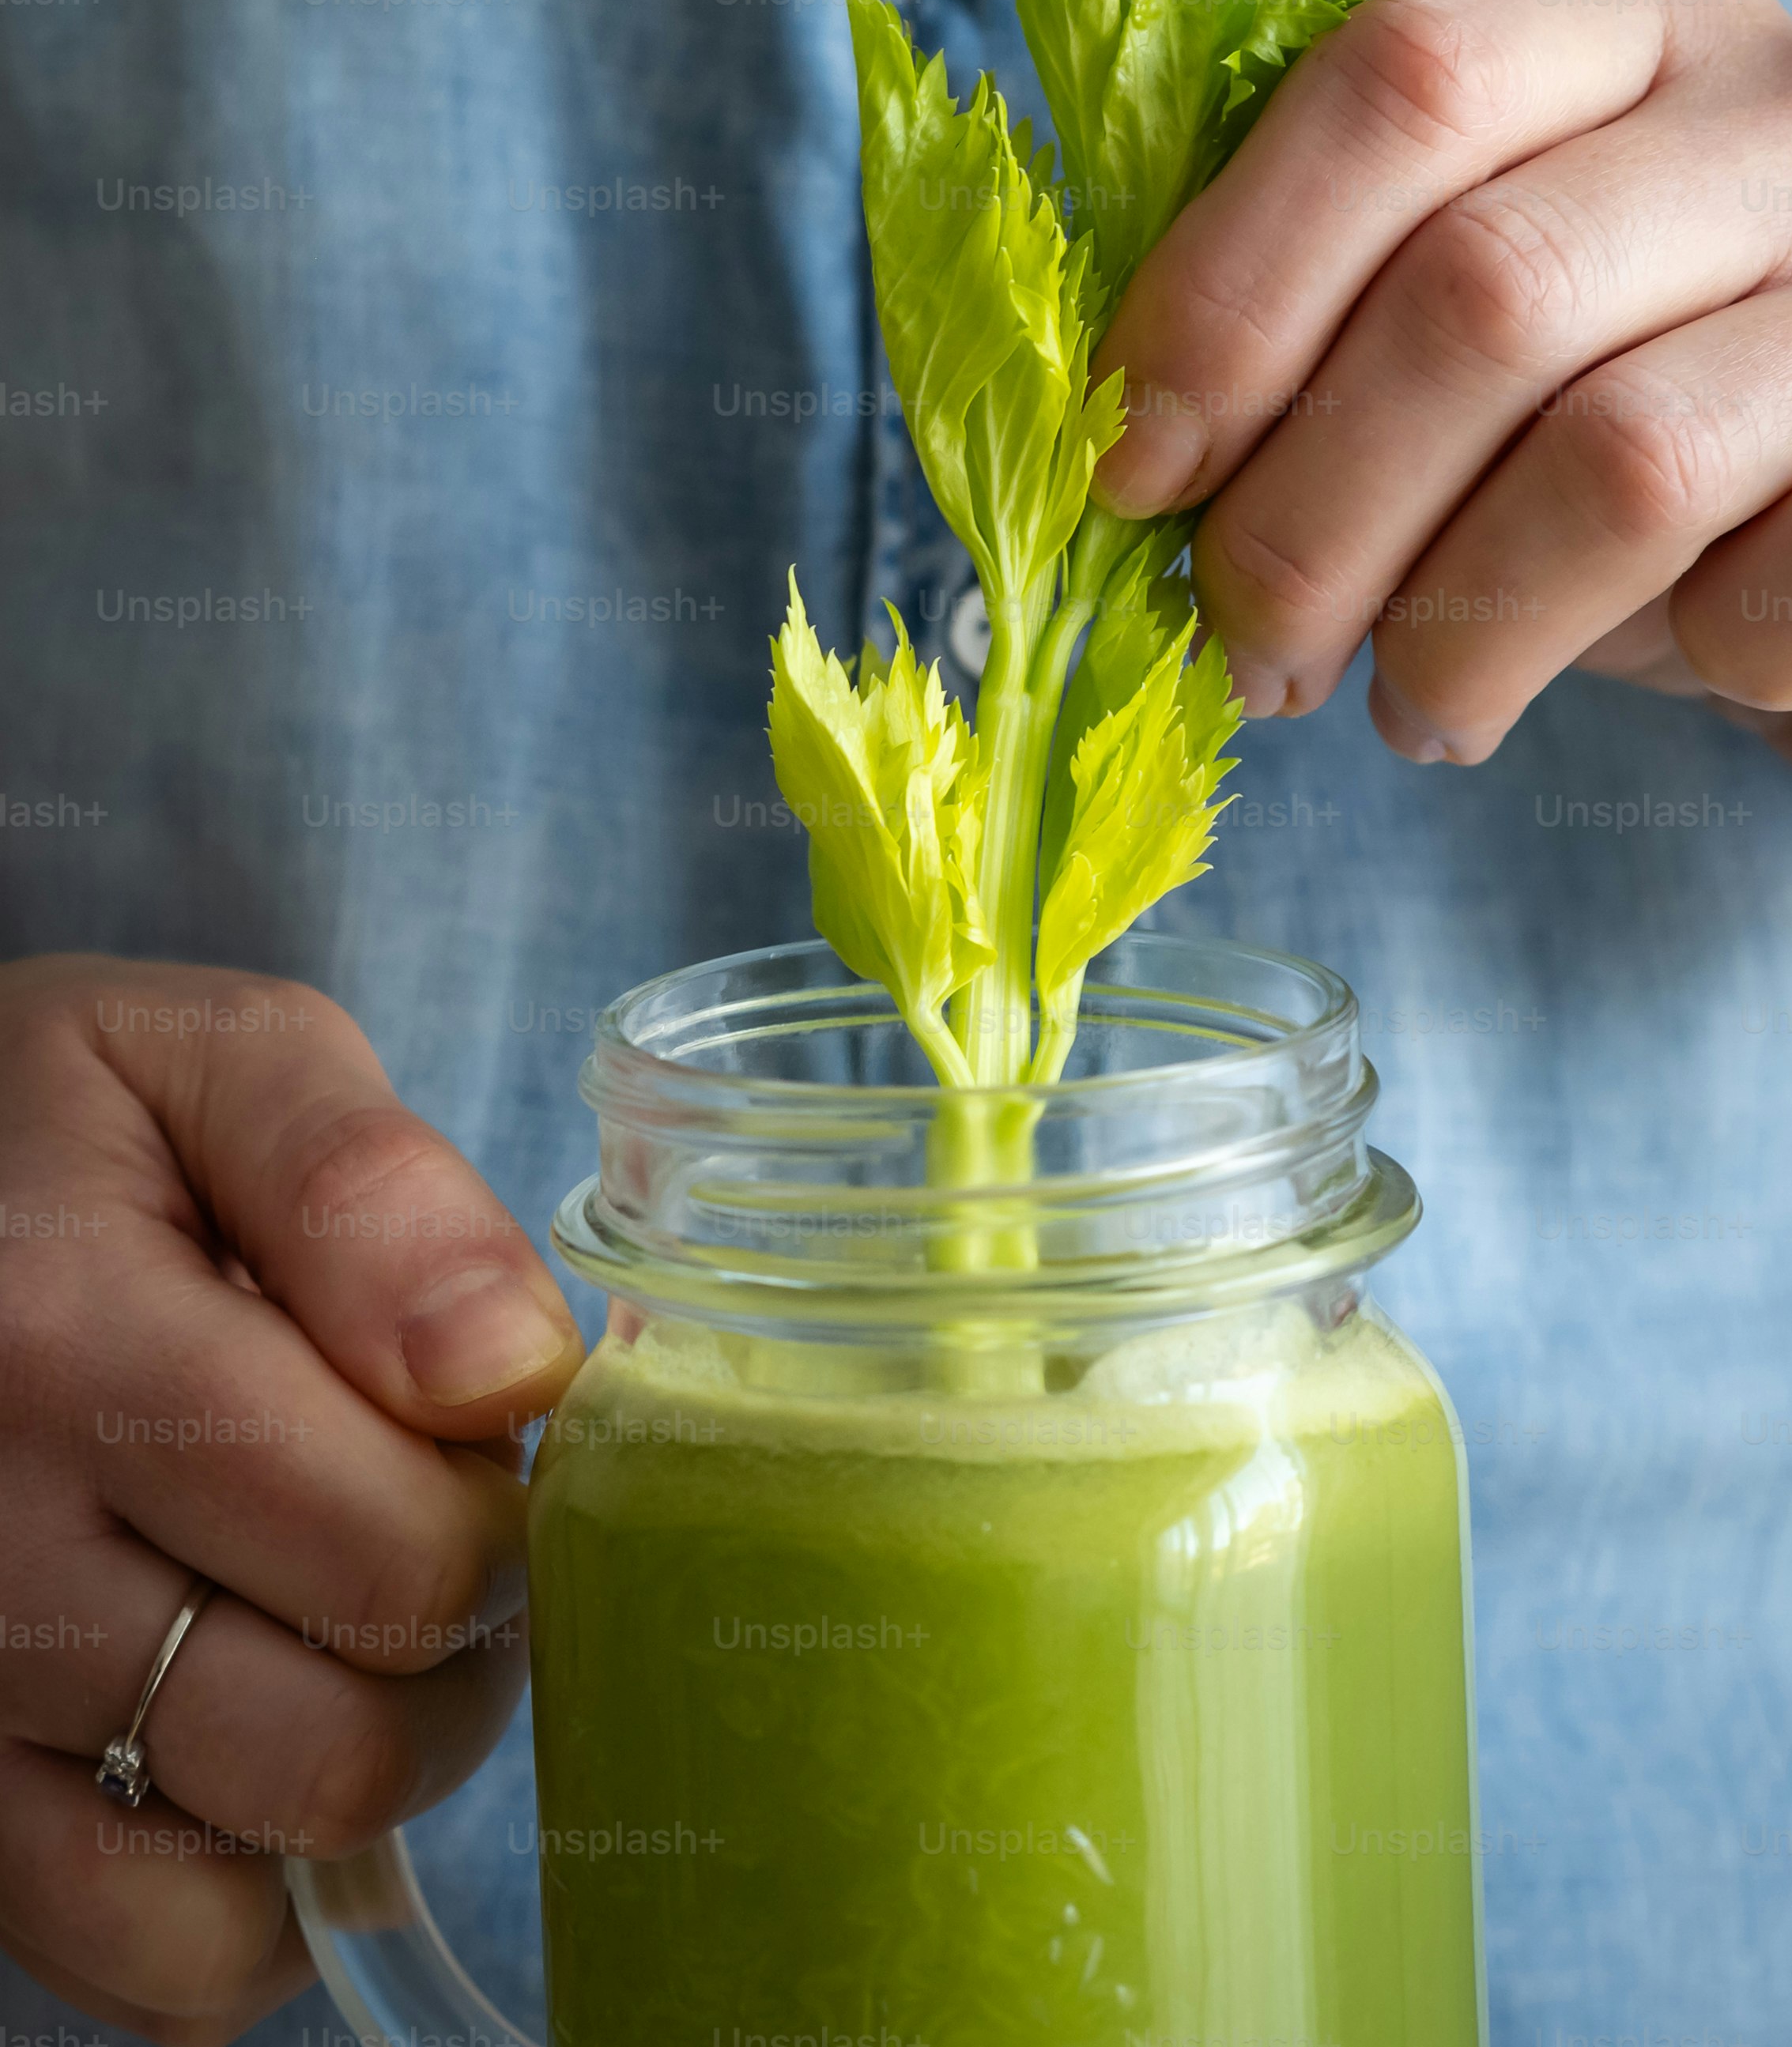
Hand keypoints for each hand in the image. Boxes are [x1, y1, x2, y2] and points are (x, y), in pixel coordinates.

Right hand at [0, 956, 583, 2046]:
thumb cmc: (64, 1122)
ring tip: (345, 1625)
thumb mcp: (214, 1056)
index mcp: (61, 1331)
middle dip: (454, 1650)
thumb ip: (368, 1183)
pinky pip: (141, 1962)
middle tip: (434, 1535)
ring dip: (364, 1769)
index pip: (394, 1543)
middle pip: (336, 1734)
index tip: (480, 1438)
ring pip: (247, 1864)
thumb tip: (508, 1370)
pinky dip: (241, 1896)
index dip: (503, 1512)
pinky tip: (250, 1744)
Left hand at [1093, 0, 1791, 779]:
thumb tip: (1124, 443)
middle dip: (1312, 511)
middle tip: (1246, 650)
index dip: (1233, 285)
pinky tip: (1628, 680)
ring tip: (1403, 714)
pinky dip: (1660, 667)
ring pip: (1617, 459)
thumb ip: (1337, 299)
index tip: (1134, 468)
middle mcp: (1782, 108)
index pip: (1405, 77)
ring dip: (1454, 625)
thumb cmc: (1632, 394)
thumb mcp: (1486, 292)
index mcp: (1630, 21)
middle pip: (1483, 288)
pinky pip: (1764, 591)